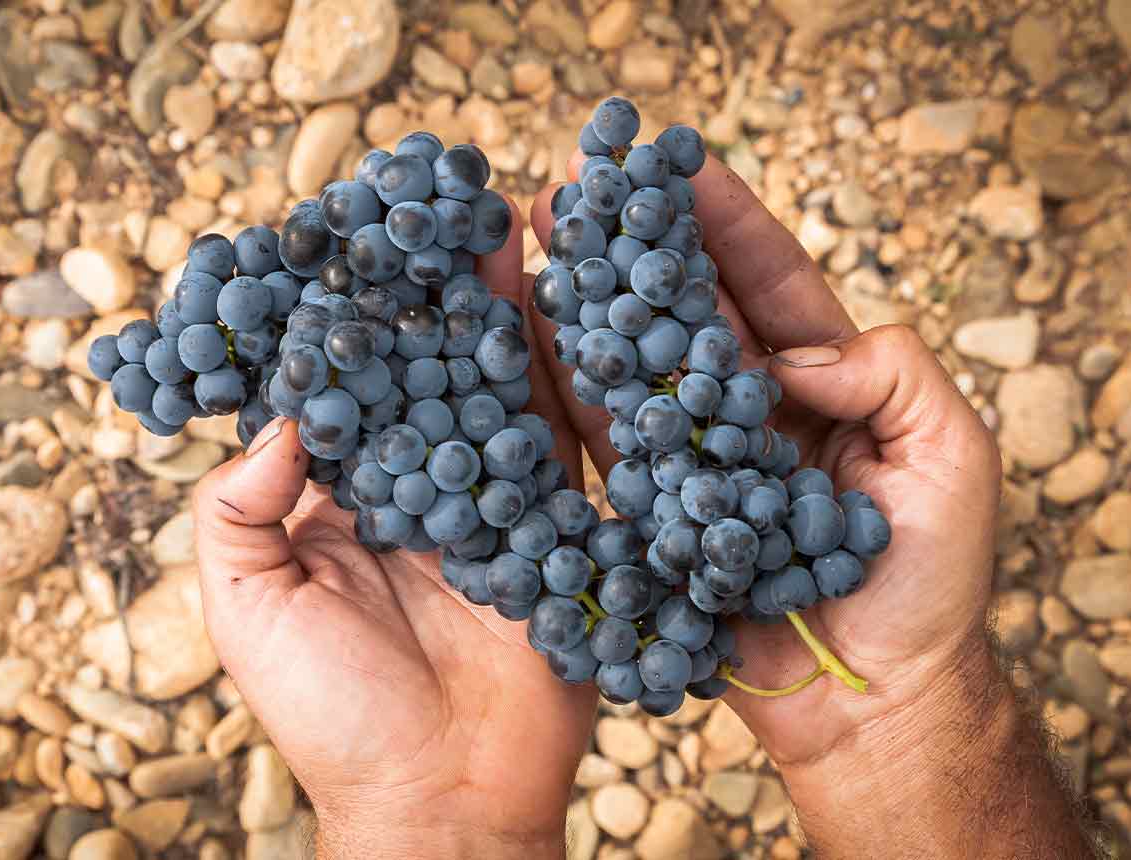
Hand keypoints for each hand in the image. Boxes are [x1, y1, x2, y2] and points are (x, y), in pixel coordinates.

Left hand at [193, 204, 595, 859]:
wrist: (445, 796)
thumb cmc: (330, 713)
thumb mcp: (248, 609)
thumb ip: (239, 506)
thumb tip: (282, 413)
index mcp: (336, 498)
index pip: (341, 387)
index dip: (344, 315)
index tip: (350, 239)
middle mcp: (414, 486)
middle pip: (426, 367)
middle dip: (434, 291)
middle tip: (444, 202)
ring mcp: (491, 500)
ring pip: (497, 386)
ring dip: (505, 310)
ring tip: (511, 223)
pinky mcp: (557, 525)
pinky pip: (564, 440)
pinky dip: (569, 375)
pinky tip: (575, 306)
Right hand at [530, 152, 1002, 769]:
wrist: (872, 696)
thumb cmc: (928, 583)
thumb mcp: (952, 460)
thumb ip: (894, 378)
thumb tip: (785, 357)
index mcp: (826, 384)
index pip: (769, 283)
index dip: (726, 220)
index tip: (678, 160)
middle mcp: (751, 410)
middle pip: (687, 308)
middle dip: (639, 242)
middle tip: (586, 180)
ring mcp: (699, 457)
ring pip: (637, 364)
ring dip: (591, 298)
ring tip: (542, 233)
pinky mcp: (656, 511)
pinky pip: (608, 441)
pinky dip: (571, 388)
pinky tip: (533, 332)